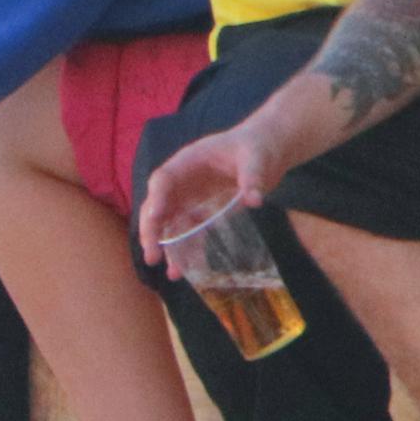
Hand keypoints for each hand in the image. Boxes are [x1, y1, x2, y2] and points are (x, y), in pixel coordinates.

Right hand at [134, 130, 276, 263]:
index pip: (163, 179)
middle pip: (157, 206)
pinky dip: (188, 250)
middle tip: (152, 256)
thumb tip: (253, 200)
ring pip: (171, 225)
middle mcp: (182, 182)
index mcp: (188, 161)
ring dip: (170, 249)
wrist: (267, 152)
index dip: (157, 198)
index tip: (155, 218)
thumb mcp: (256, 157)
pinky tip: (189, 269)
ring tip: (173, 273)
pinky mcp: (202, 212)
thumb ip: (252, 176)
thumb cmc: (257, 147)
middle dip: (152, 232)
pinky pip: (190, 233)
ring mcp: (190, 199)